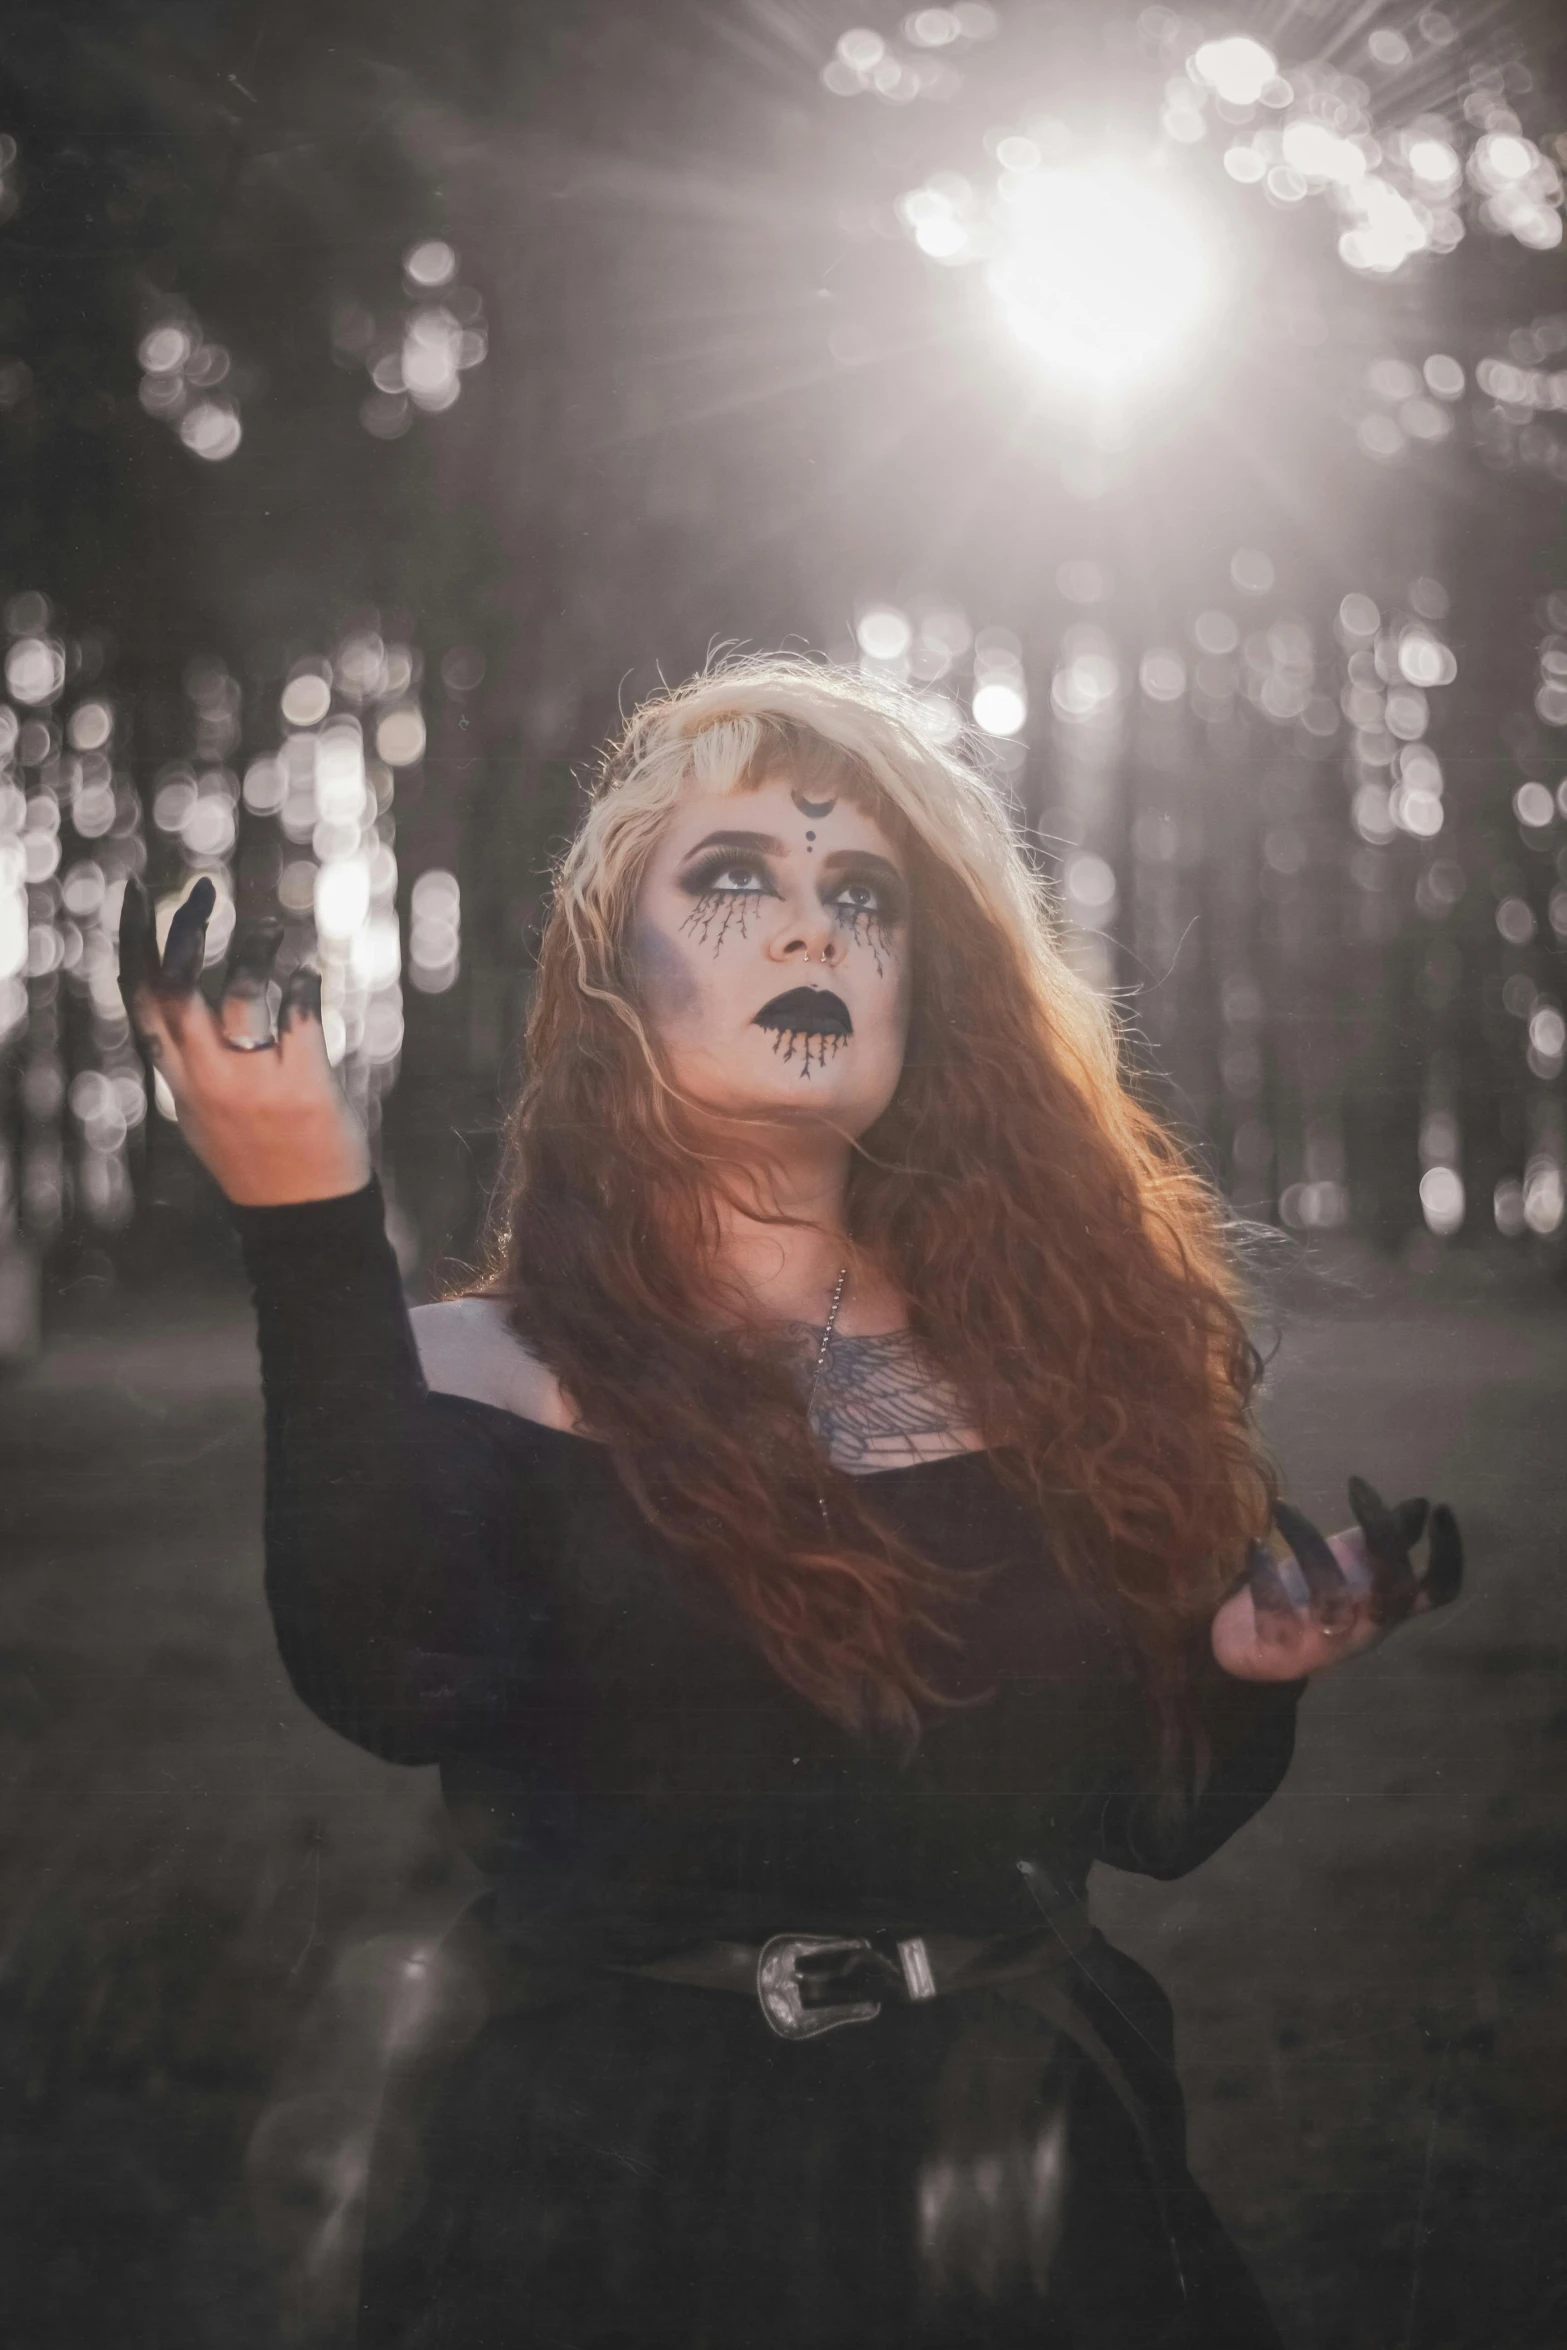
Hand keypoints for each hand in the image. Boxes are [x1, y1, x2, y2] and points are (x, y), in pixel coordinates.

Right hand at [119, 876, 370, 1206]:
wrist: (303, 1216)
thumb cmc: (256, 1160)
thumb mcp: (202, 1116)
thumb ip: (188, 1065)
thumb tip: (174, 1007)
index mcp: (178, 1082)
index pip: (141, 1001)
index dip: (134, 943)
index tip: (136, 895)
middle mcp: (207, 1081)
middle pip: (177, 990)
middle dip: (184, 931)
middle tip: (200, 893)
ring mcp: (254, 1084)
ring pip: (242, 992)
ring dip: (255, 946)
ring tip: (269, 927)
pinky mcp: (303, 1086)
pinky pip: (300, 1012)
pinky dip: (303, 980)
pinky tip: (307, 970)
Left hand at [1211, 1477, 1462, 1680]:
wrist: (1250, 1646)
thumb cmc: (1309, 1598)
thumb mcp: (1349, 1565)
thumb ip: (1383, 1538)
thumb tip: (1421, 1503)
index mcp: (1387, 1607)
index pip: (1439, 1592)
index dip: (1448, 1555)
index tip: (1442, 1509)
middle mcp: (1365, 1628)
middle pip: (1395, 1591)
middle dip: (1384, 1536)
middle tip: (1358, 1488)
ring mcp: (1324, 1642)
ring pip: (1332, 1598)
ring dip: (1310, 1545)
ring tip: (1284, 1508)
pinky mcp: (1281, 1648)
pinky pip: (1277, 1613)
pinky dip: (1265, 1577)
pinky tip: (1256, 1545)